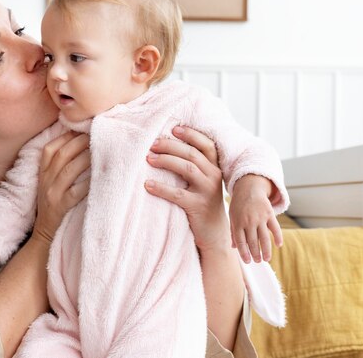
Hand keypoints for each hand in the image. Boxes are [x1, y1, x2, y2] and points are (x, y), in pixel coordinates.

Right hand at [32, 131, 89, 242]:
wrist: (43, 235)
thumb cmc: (52, 206)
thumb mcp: (49, 183)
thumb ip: (60, 166)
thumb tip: (81, 145)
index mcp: (42, 172)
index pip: (50, 148)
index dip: (66, 136)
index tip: (82, 128)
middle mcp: (45, 180)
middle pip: (61, 155)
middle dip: (79, 142)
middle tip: (97, 133)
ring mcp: (52, 194)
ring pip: (68, 170)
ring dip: (86, 158)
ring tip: (102, 149)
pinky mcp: (61, 207)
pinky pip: (76, 192)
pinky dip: (87, 182)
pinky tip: (99, 176)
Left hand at [144, 126, 228, 252]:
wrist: (214, 233)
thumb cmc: (202, 202)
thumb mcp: (203, 182)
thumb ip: (194, 166)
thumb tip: (167, 145)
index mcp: (215, 167)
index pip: (206, 145)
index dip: (191, 134)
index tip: (173, 128)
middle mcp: (214, 176)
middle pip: (192, 154)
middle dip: (171, 146)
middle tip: (152, 144)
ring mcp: (207, 191)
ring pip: (187, 169)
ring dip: (166, 161)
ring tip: (148, 159)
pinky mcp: (198, 207)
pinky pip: (177, 194)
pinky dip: (161, 188)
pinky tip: (147, 185)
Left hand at [230, 175, 282, 262]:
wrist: (249, 189)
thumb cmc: (238, 205)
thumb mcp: (232, 217)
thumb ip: (233, 232)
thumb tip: (234, 247)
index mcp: (237, 223)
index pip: (241, 241)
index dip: (244, 253)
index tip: (248, 261)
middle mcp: (248, 221)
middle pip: (253, 241)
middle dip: (255, 253)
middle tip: (258, 261)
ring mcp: (260, 218)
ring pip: (264, 237)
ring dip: (266, 250)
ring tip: (267, 259)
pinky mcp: (269, 214)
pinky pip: (275, 227)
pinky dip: (278, 237)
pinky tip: (278, 245)